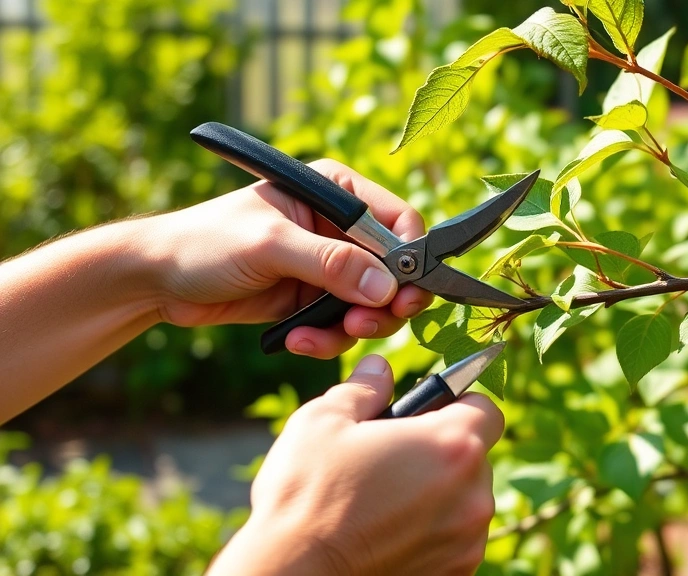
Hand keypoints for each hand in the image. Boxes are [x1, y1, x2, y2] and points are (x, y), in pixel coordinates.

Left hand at [150, 159, 432, 357]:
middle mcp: (339, 228)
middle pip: (395, 269)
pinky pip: (343, 326)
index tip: (403, 293)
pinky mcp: (313, 300)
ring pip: (374, 304)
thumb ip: (331, 263)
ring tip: (324, 336)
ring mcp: (329, 267)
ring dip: (355, 326)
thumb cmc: (207, 242)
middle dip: (385, 302)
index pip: (399, 220)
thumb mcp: (271, 245)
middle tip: (365, 323)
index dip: (409, 258)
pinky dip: (327, 340)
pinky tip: (296, 342)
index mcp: (336, 192)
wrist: (160, 280)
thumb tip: (386, 286)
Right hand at [208, 355, 503, 575]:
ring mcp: (467, 541)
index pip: (487, 409)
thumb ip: (364, 388)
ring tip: (384, 499)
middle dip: (442, 452)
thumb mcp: (324, 422)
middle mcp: (474, 495)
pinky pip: (454, 539)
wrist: (291, 575)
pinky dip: (431, 532)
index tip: (428, 413)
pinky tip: (387, 531)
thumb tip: (379, 368)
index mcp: (453, 446)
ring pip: (465, 501)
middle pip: (475, 458)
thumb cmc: (306, 494)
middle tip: (393, 458)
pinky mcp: (455, 574)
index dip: (459, 404)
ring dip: (438, 494)